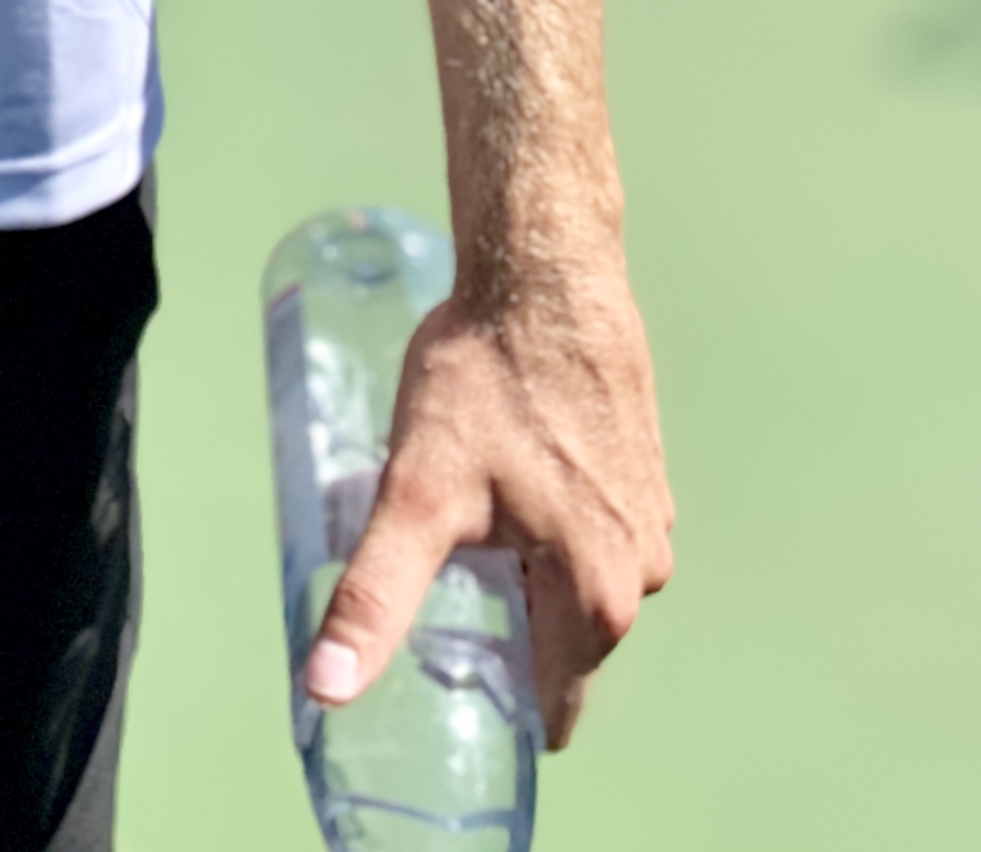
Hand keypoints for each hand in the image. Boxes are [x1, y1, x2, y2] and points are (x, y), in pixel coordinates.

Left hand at [303, 255, 671, 750]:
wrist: (541, 274)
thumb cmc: (483, 382)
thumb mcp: (417, 495)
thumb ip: (377, 599)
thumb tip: (328, 691)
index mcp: (598, 599)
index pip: (547, 705)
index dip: (489, 701)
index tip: (441, 685)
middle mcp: (641, 571)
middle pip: (561, 646)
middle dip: (503, 631)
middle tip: (439, 588)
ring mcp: (651, 520)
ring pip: (576, 586)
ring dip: (528, 575)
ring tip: (467, 533)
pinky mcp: (645, 472)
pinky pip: (594, 533)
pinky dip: (553, 528)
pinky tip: (505, 486)